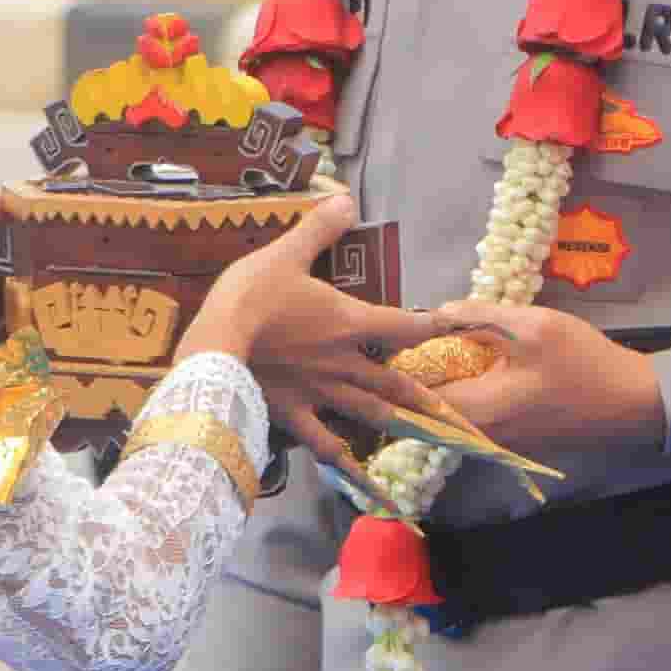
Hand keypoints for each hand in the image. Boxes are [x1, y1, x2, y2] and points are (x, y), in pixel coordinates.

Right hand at [182, 193, 461, 482]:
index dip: (433, 325)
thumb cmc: (250, 296)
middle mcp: (344, 363)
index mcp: (349, 323)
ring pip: (370, 412)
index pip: (404, 324)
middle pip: (395, 379)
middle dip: (426, 394)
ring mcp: (320, 392)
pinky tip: (359, 474)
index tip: (455, 329)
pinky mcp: (293, 413)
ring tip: (424, 435)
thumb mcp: (285, 252)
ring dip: (399, 423)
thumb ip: (319, 227)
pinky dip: (344, 459)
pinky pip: (324, 443)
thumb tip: (346, 197)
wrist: (215, 345)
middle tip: (456, 410)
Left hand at [427, 300, 669, 462]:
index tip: (403, 338)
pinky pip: (474, 418)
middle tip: (424, 340)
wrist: (632, 404)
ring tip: (449, 350)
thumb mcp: (532, 326)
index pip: (415, 395)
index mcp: (478, 409)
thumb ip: (478, 317)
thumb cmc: (583, 363)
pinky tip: (480, 368)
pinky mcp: (511, 442)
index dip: (404, 365)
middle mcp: (479, 435)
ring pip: (451, 414)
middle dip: (421, 375)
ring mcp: (496, 443)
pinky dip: (467, 394)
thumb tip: (435, 314)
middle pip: (430, 408)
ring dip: (445, 385)